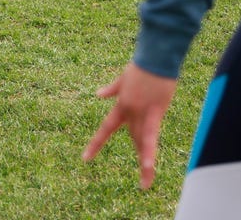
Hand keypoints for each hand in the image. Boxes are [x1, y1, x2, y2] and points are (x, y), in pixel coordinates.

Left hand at [82, 61, 177, 189]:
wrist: (155, 55)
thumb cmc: (143, 64)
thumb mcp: (123, 78)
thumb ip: (112, 89)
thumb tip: (98, 94)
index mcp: (121, 105)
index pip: (106, 128)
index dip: (96, 144)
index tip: (85, 159)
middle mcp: (129, 111)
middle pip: (133, 139)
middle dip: (140, 157)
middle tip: (143, 182)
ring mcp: (141, 111)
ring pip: (142, 142)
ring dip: (145, 164)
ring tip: (145, 184)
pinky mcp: (155, 110)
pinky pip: (151, 135)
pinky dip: (149, 150)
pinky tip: (147, 165)